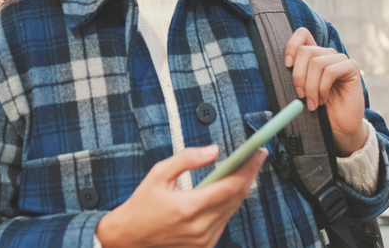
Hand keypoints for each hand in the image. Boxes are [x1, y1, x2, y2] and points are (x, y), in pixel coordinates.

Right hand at [96, 145, 267, 247]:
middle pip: (237, 197)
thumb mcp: (159, 173)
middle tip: (256, 156)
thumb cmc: (143, 204)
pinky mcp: (205, 245)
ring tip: (246, 169)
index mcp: (188, 207)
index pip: (230, 186)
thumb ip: (187, 159)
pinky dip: (230, 204)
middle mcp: (200, 226)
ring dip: (241, 189)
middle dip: (249, 174)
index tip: (257, 153)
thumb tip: (214, 150)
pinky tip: (230, 189)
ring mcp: (204, 239)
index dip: (248, 168)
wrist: (131, 235)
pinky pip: (225, 221)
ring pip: (234, 209)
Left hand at [285, 27, 366, 155]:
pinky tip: (323, 100)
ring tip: (313, 102)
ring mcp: (340, 59)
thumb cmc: (318, 108)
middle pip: (305, 51)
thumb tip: (283, 65)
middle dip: (298, 75)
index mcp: (314, 55)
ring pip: (316, 63)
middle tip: (301, 95)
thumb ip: (294, 75)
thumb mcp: (301, 89)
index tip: (287, 65)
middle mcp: (327, 54)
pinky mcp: (352, 67)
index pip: (302, 34)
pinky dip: (322, 88)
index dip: (291, 46)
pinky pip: (330, 71)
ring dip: (311, 86)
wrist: (338, 126)